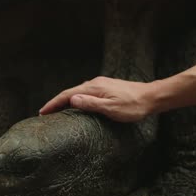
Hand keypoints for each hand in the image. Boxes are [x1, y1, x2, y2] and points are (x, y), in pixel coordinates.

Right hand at [39, 76, 156, 121]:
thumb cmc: (133, 106)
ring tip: (56, 110)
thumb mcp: (111, 108)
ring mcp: (100, 84)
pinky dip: (75, 98)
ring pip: (77, 91)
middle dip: (56, 102)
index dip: (53, 103)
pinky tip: (75, 105)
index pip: (67, 95)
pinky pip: (85, 92)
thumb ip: (90, 104)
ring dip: (65, 100)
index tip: (42, 112)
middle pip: (70, 92)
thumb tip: (71, 100)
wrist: (152, 97)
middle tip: (45, 113)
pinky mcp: (106, 87)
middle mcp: (95, 83)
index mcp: (94, 88)